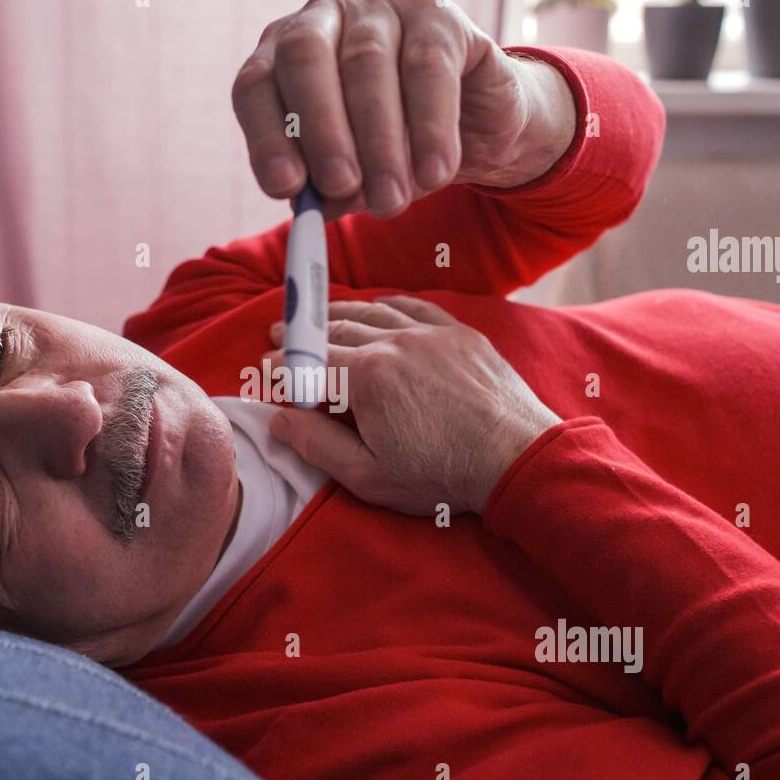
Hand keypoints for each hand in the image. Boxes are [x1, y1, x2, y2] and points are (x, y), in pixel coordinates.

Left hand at [232, 0, 575, 220]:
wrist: (474, 129)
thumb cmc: (396, 150)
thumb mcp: (356, 176)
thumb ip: (329, 190)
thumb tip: (311, 210)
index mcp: (283, 55)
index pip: (256, 85)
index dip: (266, 137)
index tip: (286, 188)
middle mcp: (324, 19)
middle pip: (305, 58)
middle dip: (321, 129)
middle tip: (340, 185)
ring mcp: (380, 9)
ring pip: (367, 64)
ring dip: (379, 141)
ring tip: (391, 199)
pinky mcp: (438, 14)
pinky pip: (428, 68)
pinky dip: (430, 127)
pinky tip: (434, 173)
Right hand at [265, 296, 560, 515]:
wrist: (515, 458)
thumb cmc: (441, 474)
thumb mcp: (368, 475)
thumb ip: (316, 444)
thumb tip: (278, 419)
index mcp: (365, 377)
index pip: (308, 362)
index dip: (281, 365)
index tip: (264, 368)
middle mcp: (393, 342)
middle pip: (334, 330)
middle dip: (301, 333)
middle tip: (279, 335)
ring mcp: (429, 333)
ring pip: (371, 312)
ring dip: (337, 314)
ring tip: (318, 318)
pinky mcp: (458, 332)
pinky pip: (412, 306)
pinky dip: (386, 304)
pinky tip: (376, 307)